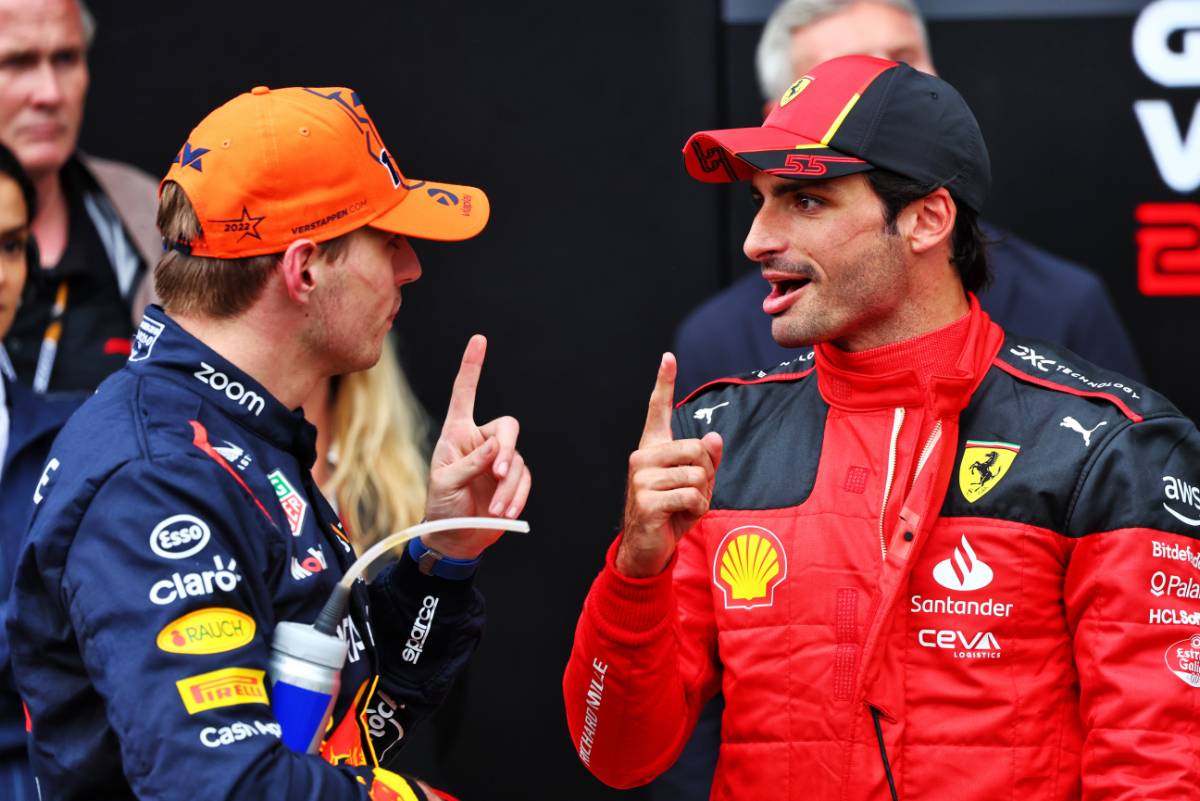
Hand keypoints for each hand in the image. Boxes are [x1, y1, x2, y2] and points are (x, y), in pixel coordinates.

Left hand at [423, 335, 531, 558]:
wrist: (455, 539)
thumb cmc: (440, 507)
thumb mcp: (445, 483)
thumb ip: (469, 463)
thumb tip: (496, 449)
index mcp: (457, 434)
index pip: (465, 394)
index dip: (472, 367)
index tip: (479, 340)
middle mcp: (480, 442)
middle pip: (507, 428)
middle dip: (506, 449)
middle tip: (499, 471)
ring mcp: (499, 462)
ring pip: (518, 461)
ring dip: (508, 487)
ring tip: (495, 509)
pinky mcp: (512, 482)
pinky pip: (524, 481)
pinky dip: (517, 497)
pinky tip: (505, 512)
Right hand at [616, 353, 721, 577]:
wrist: (647, 548)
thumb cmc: (671, 513)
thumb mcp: (694, 484)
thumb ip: (706, 461)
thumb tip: (714, 438)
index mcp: (652, 448)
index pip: (658, 410)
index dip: (664, 382)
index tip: (669, 357)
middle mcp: (642, 458)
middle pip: (696, 450)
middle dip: (706, 475)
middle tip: (692, 494)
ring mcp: (641, 479)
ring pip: (697, 476)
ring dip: (702, 497)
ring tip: (684, 508)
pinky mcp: (647, 501)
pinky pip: (692, 497)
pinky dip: (697, 511)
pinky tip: (681, 518)